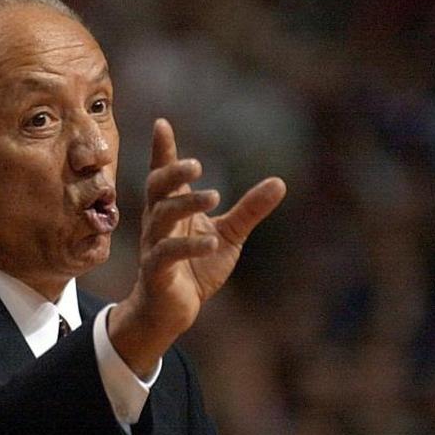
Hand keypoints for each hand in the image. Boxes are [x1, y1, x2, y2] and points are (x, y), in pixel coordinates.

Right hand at [109, 118, 285, 376]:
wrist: (172, 310)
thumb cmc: (196, 268)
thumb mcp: (229, 234)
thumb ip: (248, 210)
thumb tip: (279, 182)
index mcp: (173, 209)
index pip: (164, 174)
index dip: (162, 150)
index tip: (162, 124)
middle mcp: (159, 222)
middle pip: (157, 188)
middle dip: (172, 173)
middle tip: (196, 165)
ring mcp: (155, 245)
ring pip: (162, 217)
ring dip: (186, 205)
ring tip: (215, 196)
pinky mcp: (157, 271)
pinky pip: (167, 253)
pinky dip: (189, 246)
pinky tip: (211, 242)